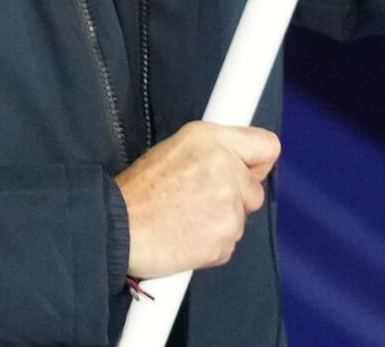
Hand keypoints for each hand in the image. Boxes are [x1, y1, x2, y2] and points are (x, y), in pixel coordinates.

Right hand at [118, 119, 277, 275]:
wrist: (117, 228)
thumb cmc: (139, 192)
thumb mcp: (174, 147)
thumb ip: (215, 149)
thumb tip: (243, 158)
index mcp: (212, 140)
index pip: (267, 146)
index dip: (256, 162)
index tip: (247, 170)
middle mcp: (226, 169)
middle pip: (255, 190)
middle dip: (233, 198)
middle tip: (198, 200)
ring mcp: (228, 206)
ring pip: (240, 219)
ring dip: (219, 222)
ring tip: (185, 218)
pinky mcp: (224, 239)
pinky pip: (228, 243)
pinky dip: (211, 244)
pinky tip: (186, 236)